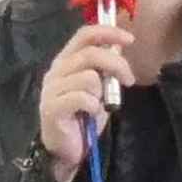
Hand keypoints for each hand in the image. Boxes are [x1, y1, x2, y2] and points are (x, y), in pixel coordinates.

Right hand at [37, 22, 134, 181]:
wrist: (68, 148)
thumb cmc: (84, 116)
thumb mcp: (100, 87)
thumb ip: (105, 67)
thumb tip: (119, 46)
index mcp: (66, 60)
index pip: (84, 35)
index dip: (108, 32)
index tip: (130, 39)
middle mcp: (56, 70)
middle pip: (90, 54)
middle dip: (116, 64)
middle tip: (129, 80)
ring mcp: (51, 89)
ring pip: (88, 77)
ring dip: (101, 92)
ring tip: (98, 104)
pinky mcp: (51, 108)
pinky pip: (82, 98)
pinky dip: (93, 106)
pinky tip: (90, 113)